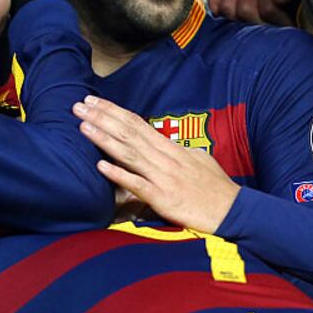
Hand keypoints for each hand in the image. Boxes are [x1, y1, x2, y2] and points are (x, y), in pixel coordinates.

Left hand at [73, 95, 239, 231]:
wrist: (233, 211)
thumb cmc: (216, 188)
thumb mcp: (199, 160)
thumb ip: (179, 151)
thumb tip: (169, 144)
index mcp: (171, 148)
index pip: (137, 123)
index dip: (114, 111)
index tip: (94, 100)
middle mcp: (164, 158)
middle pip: (129, 133)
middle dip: (102, 117)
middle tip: (79, 105)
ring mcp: (163, 177)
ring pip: (129, 153)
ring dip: (104, 139)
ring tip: (83, 126)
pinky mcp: (163, 198)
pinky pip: (138, 185)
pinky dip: (119, 175)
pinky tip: (101, 166)